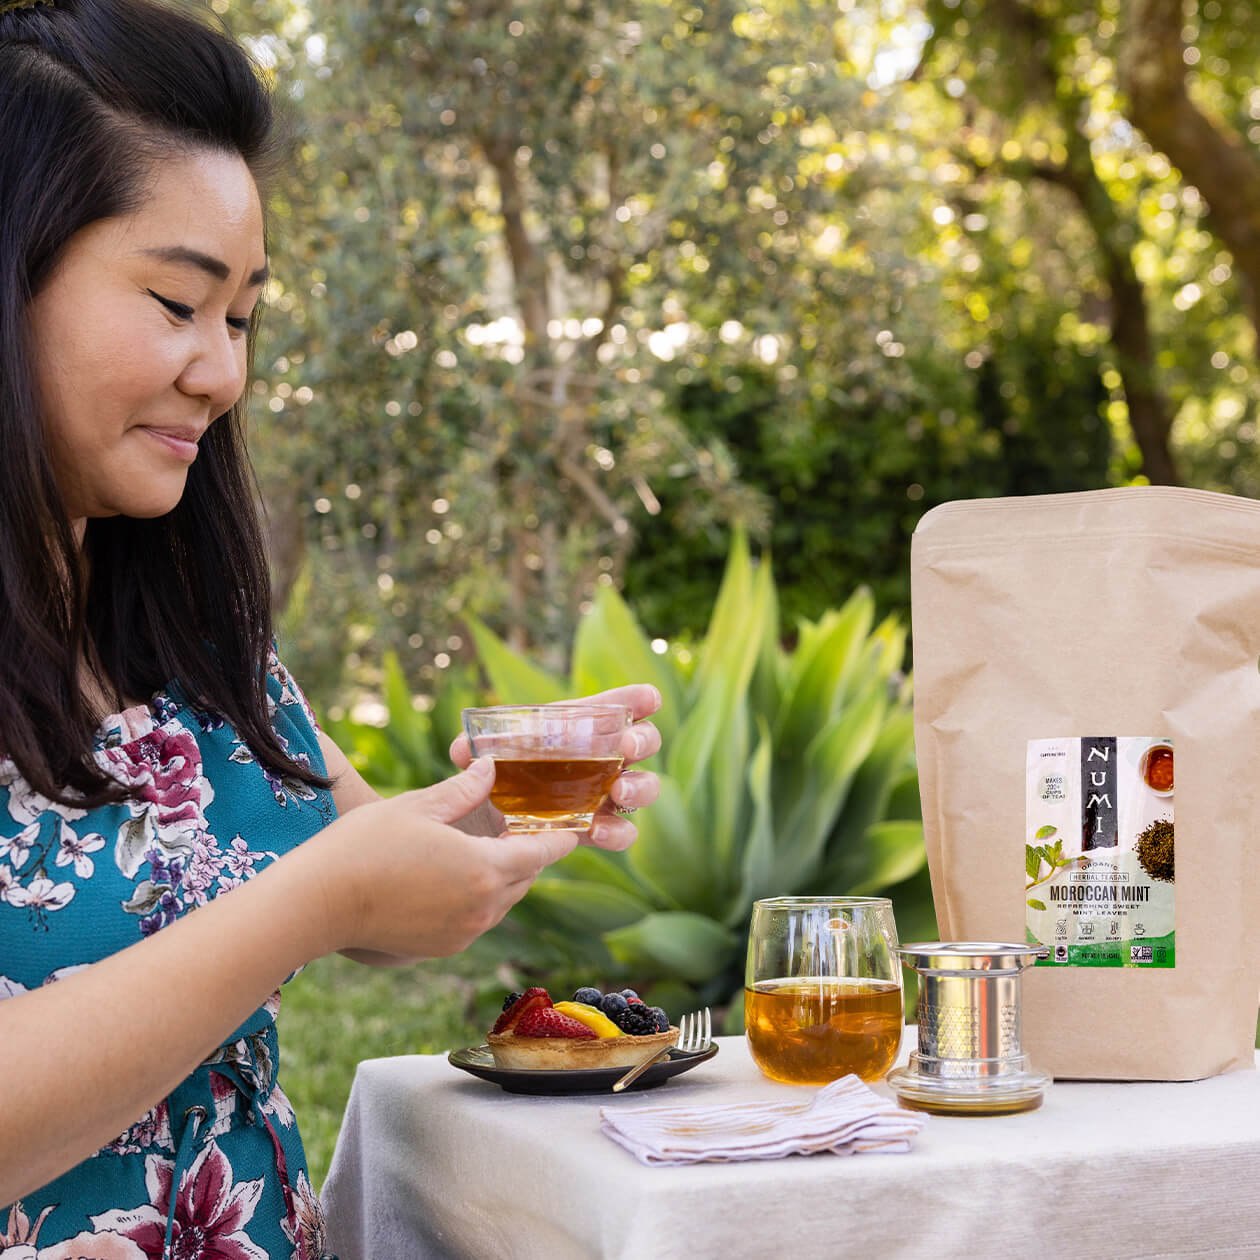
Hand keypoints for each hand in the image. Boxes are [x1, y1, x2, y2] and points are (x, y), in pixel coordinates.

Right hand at [309, 758, 577, 960]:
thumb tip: (490, 769)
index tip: (572, 826)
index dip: (559, 838)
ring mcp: (461, 934)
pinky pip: (476, 920)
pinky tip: (454, 876)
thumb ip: (462, 790)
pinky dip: (477, 898)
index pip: (541, 854)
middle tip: (520, 827)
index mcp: (484, 870)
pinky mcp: (440, 948)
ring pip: (502, 902)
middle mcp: (481, 909)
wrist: (315, 904)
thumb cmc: (363, 847)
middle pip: (525, 879)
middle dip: (527, 854)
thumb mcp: (417, 806)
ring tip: (487, 848)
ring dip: (502, 877)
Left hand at [448, 684, 662, 851]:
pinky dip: (618, 831)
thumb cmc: (491, 778)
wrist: (484, 827)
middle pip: (642, 741)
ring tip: (620, 790)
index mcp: (578, 729)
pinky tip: (599, 830)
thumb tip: (463, 751)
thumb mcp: (479, 761)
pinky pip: (622, 831)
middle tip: (628, 746)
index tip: (650, 697)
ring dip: (640, 785)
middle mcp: (601, 758)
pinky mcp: (599, 829)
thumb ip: (471, 752)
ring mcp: (606, 794)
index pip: (613, 708)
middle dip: (643, 739)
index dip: (635, 700)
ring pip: (643, 786)